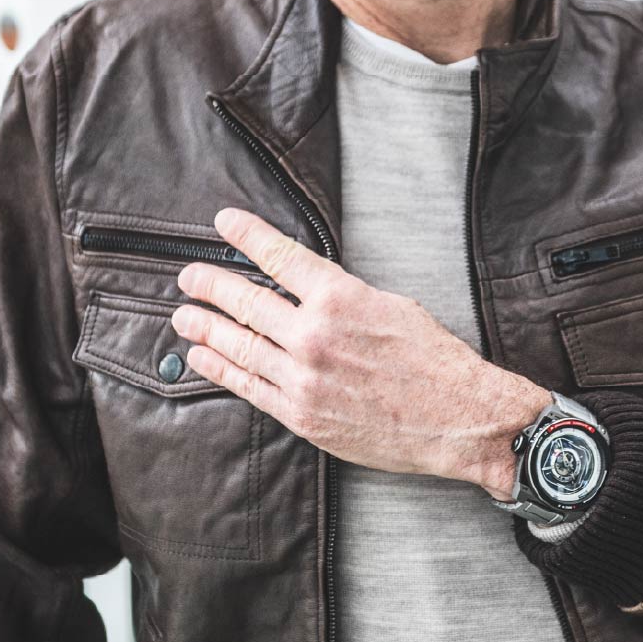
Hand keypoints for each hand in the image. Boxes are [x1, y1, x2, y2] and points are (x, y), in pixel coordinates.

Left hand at [170, 208, 551, 498]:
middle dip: (209, 284)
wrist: (459, 420)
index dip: (246, 235)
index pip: (279, 257)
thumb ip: (345, 298)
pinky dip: (220, 369)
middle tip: (189, 276)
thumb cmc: (437, 364)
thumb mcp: (394, 308)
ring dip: (203, 327)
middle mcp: (314, 335)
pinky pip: (248, 387)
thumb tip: (311, 291)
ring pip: (238, 345)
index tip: (225, 222)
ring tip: (183, 316)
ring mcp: (303, 378)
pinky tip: (202, 357)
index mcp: (340, 298)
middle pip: (245, 301)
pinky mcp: (302, 415)